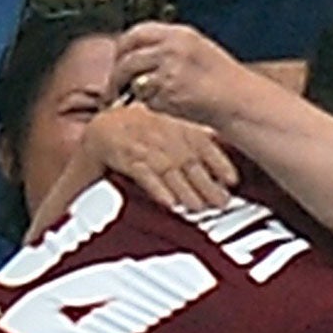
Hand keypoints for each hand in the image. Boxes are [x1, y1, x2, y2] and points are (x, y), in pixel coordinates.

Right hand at [80, 101, 236, 213]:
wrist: (100, 130)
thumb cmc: (138, 136)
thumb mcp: (167, 134)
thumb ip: (191, 147)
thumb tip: (222, 172)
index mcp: (174, 124)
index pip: (202, 141)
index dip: (219, 161)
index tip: (232, 181)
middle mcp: (159, 132)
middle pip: (187, 159)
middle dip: (206, 183)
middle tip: (221, 204)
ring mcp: (140, 143)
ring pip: (167, 168)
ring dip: (185, 190)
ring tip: (198, 209)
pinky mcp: (121, 155)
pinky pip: (142, 172)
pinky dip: (157, 188)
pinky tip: (169, 203)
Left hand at [113, 22, 256, 127]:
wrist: (238, 101)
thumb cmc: (221, 80)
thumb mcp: (196, 50)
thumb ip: (167, 48)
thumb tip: (135, 55)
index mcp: (179, 34)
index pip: (137, 33)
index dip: (123, 48)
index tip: (118, 60)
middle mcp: (171, 48)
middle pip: (128, 58)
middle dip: (117, 74)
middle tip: (114, 86)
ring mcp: (168, 70)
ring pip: (134, 81)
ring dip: (133, 92)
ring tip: (147, 98)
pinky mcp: (167, 92)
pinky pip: (147, 100)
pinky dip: (153, 105)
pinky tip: (171, 105)